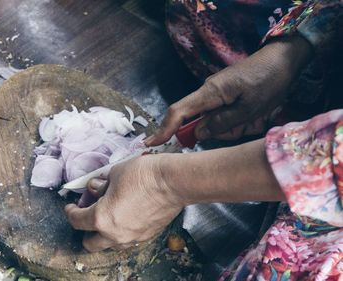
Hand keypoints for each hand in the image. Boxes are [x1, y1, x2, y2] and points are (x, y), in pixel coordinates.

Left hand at [65, 155, 183, 251]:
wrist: (173, 182)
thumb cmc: (144, 175)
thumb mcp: (113, 173)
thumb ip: (100, 184)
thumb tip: (95, 188)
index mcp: (101, 218)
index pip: (77, 221)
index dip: (70, 212)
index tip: (71, 207)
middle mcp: (115, 234)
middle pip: (90, 243)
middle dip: (86, 230)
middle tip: (88, 214)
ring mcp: (132, 238)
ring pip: (110, 244)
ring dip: (104, 233)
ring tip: (108, 214)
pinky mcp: (147, 236)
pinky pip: (128, 239)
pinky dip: (122, 230)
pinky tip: (126, 214)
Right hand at [145, 36, 312, 144]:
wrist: (283, 59)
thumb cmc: (268, 81)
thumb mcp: (249, 109)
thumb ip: (222, 123)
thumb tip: (198, 133)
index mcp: (210, 93)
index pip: (179, 112)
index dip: (164, 129)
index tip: (152, 144)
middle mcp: (207, 91)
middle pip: (196, 120)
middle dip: (217, 131)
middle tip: (245, 127)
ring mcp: (215, 92)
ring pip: (213, 120)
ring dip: (231, 127)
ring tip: (255, 119)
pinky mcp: (224, 93)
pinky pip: (222, 113)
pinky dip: (235, 121)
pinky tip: (253, 116)